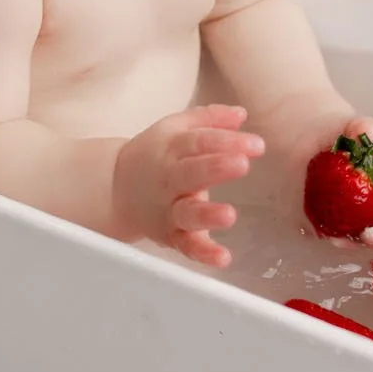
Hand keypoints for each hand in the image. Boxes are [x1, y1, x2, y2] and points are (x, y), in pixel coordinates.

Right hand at [112, 104, 265, 267]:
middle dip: (216, 168)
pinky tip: (223, 257)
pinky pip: (187, 246)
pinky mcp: (171, 236)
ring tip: (229, 214)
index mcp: (172, 148)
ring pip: (187, 213)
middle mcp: (169, 179)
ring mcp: (169, 210)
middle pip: (192, 173)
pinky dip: (203, 253)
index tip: (257, 144)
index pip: (200, 141)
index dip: (228, 141)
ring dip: (208, 215)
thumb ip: (209, 120)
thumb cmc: (156, 155)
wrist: (115, 189)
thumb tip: (241, 114)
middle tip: (242, 164)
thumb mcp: (176, 129)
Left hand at [328, 113, 372, 247]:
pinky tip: (324, 232)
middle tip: (370, 233)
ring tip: (342, 237)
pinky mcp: (331, 220)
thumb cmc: (342, 133)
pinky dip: (331, 237)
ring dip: (355, 243)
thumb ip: (364, 128)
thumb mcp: (355, 127)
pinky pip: (334, 234)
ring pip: (361, 238)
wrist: (311, 139)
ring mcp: (356, 216)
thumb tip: (367, 131)